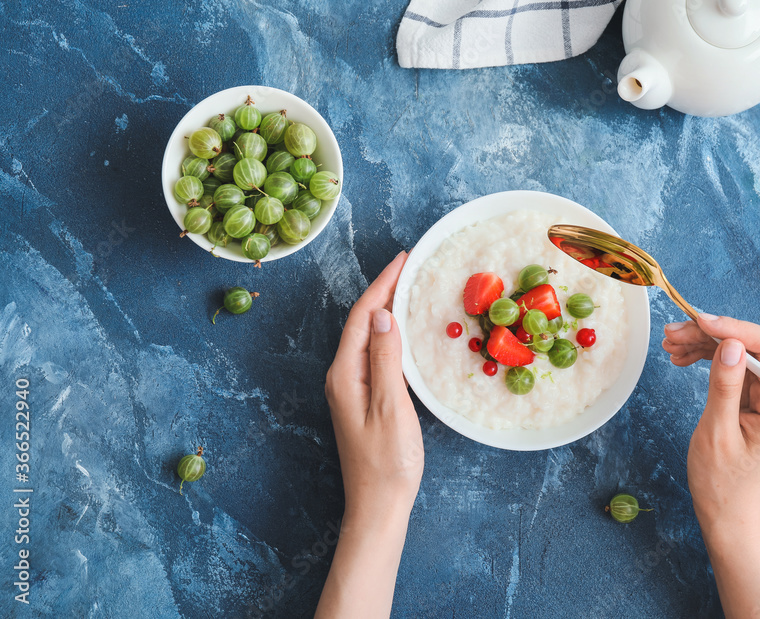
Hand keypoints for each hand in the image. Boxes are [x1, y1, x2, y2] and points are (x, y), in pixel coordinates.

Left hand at [325, 251, 422, 518]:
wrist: (378, 505)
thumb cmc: (387, 462)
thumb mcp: (390, 407)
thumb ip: (386, 360)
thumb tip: (386, 317)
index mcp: (345, 374)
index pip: (363, 316)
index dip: (382, 284)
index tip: (404, 260)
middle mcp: (342, 376)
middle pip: (362, 322)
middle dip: (384, 290)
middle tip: (411, 266)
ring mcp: (350, 388)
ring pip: (368, 336)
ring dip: (387, 309)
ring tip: (409, 288)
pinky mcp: (362, 398)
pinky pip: (374, 353)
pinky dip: (389, 334)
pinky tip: (404, 331)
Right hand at [663, 314, 759, 617]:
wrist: (726, 512)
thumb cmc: (723, 481)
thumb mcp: (718, 431)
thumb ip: (726, 385)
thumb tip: (731, 344)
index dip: (733, 327)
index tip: (698, 321)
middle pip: (749, 344)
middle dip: (710, 333)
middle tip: (672, 334)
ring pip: (736, 352)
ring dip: (702, 344)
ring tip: (669, 345)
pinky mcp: (750, 399)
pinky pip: (729, 367)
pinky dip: (704, 358)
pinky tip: (680, 359)